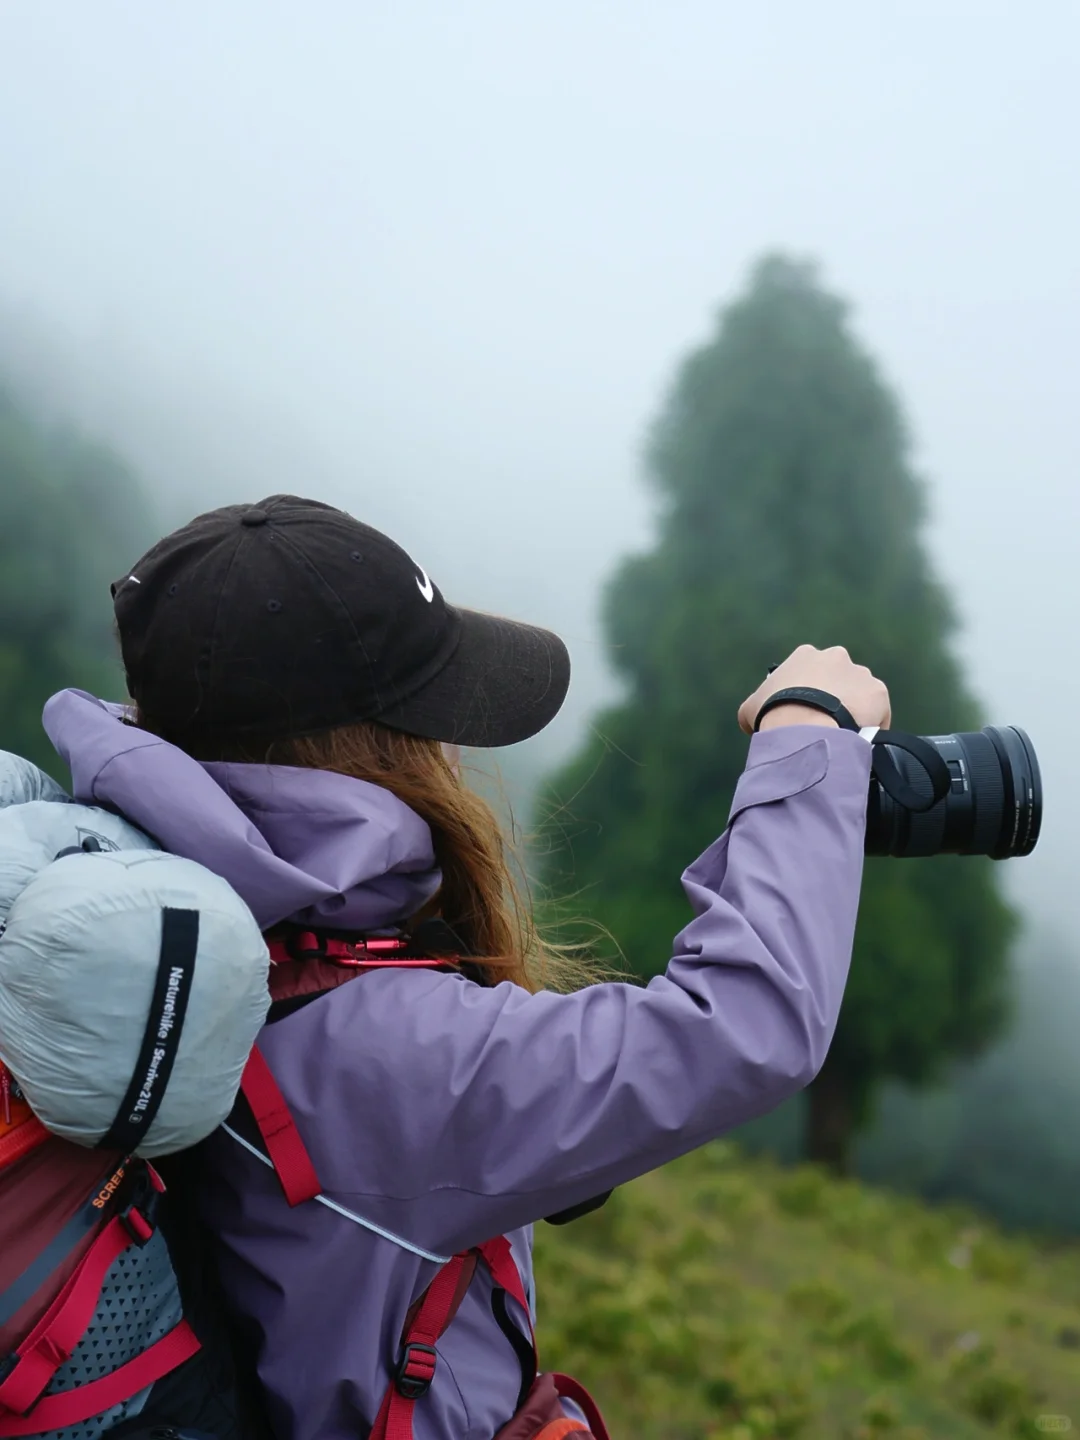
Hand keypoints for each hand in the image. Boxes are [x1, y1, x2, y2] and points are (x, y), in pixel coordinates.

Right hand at [737, 645, 891, 735]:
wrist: (804, 726)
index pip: (809, 672)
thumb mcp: (751, 708)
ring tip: (842, 736)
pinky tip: (858, 742)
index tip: (805, 712)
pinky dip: (871, 726)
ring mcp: (860, 673)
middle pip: (838, 679)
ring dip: (854, 711)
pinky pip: (877, 712)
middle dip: (834, 698)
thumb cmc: (774, 713)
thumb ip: (754, 707)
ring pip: (860, 695)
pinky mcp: (878, 693)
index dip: (807, 693)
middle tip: (825, 724)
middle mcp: (836, 657)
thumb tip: (750, 721)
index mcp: (805, 655)